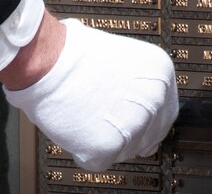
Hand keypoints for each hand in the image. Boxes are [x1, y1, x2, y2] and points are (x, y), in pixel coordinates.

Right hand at [2, 17, 177, 170]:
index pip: (164, 112)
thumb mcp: (120, 54)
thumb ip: (136, 80)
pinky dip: (84, 149)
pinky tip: (76, 125)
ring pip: (124, 151)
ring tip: (84, 114)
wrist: (47, 58)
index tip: (126, 116)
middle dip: (125, 132)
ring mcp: (134, 126)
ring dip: (104, 139)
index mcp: (159, 74)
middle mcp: (154, 101)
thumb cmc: (71, 51)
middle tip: (100, 118)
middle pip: (149, 135)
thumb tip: (133, 94)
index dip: (142, 118)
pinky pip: (99, 160)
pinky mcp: (108, 146)